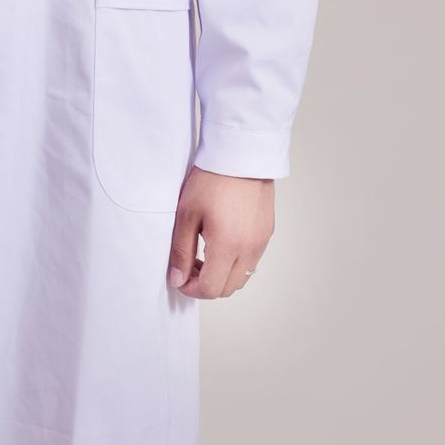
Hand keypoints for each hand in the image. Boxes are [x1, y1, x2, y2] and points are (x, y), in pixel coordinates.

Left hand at [166, 165, 273, 297]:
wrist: (241, 154)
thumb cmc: (212, 180)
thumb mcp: (188, 215)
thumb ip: (181, 251)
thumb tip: (177, 279)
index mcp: (229, 247)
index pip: (211, 289)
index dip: (192, 289)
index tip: (180, 277)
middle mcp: (250, 249)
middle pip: (228, 288)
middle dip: (206, 284)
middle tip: (190, 265)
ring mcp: (261, 242)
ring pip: (242, 277)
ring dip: (222, 275)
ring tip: (205, 253)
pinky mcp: (267, 232)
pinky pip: (252, 260)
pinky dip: (236, 262)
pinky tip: (222, 241)